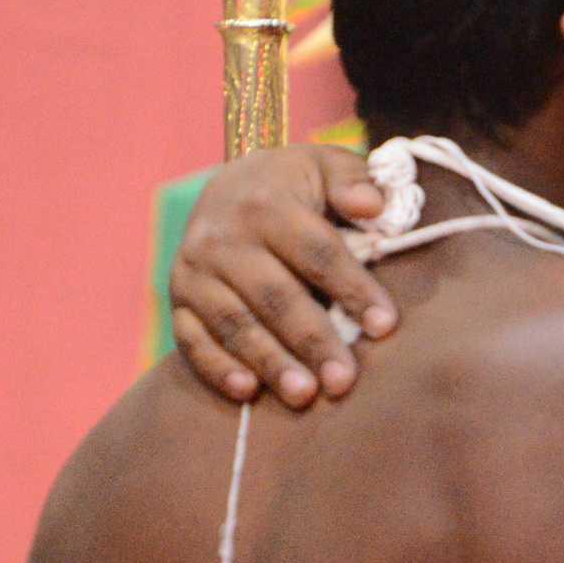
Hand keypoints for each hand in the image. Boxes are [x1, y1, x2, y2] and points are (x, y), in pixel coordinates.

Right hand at [166, 142, 397, 407]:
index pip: (316, 251)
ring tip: (305, 395)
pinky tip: (248, 392)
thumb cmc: (296, 186)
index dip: (352, 289)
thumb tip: (372, 206)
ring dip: (270, 362)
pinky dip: (217, 367)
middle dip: (313, 340)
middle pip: (275, 295)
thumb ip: (352, 181)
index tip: (386, 326)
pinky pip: (191, 340)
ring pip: (235, 324)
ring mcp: (195, 273)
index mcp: (266, 203)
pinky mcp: (178, 302)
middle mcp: (222, 238)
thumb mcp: (325, 166)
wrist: (229, 187)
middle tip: (344, 381)